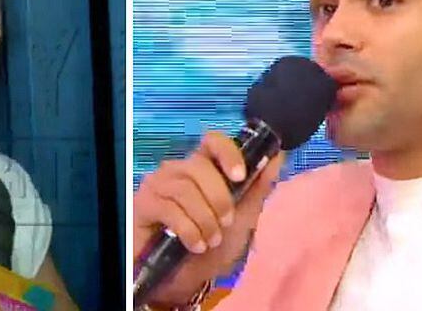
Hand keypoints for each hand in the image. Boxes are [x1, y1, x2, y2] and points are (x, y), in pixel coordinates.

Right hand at [132, 131, 283, 304]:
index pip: (212, 141)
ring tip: (210, 241)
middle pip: (199, 167)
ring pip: (185, 189)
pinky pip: (168, 208)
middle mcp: (178, 170)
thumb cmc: (215, 246)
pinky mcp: (143, 204)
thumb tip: (278, 155)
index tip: (239, 176)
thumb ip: (259, 187)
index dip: (227, 153)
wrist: (187, 281)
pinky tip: (195, 244)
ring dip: (205, 220)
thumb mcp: (243, 218)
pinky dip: (188, 230)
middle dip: (219, 199)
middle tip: (225, 224)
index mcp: (203, 168)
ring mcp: (158, 185)